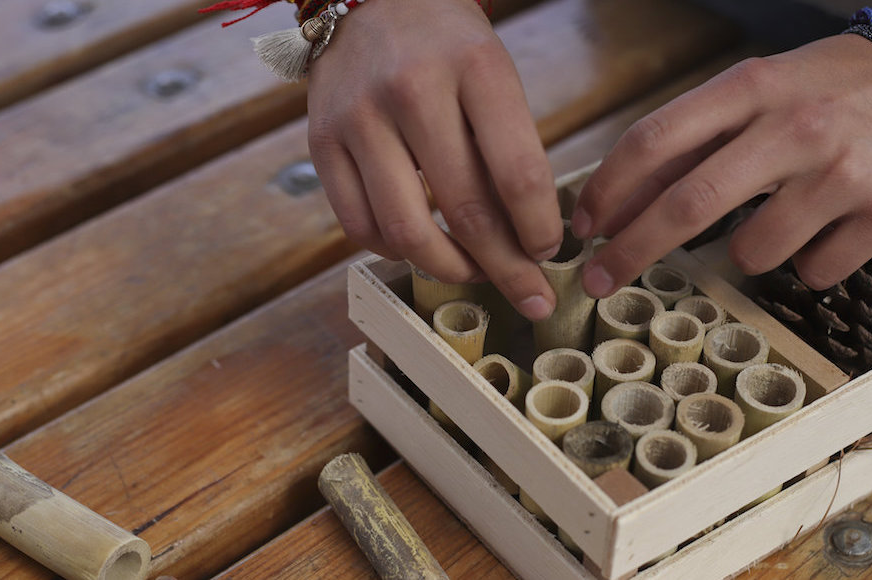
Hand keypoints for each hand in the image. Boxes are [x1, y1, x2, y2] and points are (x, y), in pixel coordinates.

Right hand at [308, 0, 562, 319]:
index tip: (549, 252)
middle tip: (529, 294)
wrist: (370, 0)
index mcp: (474, 67)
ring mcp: (360, 117)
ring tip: (474, 273)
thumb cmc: (447, 46)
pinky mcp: (322, 141)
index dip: (539, 229)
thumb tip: (528, 240)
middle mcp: (412, 90)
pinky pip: (359, 225)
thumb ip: (509, 149)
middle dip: (506, 268)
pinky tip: (420, 248)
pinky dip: (394, 252)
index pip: (518, 173)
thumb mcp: (494, 74)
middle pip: (466, 211)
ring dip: (450, 269)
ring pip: (407, 231)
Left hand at [571, 34, 871, 297]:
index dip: (608, 190)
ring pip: (753, 254)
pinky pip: (813, 273)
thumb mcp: (747, 97)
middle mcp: (795, 127)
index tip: (581, 228)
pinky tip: (824, 227)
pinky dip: (805, 263)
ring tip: (775, 218)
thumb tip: (613, 213)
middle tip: (598, 281)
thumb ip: (685, 147)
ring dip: (744, 253)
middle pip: (690, 204)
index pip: (656, 139)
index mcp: (750, 89)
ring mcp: (843, 171)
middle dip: (631, 251)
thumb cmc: (811, 94)